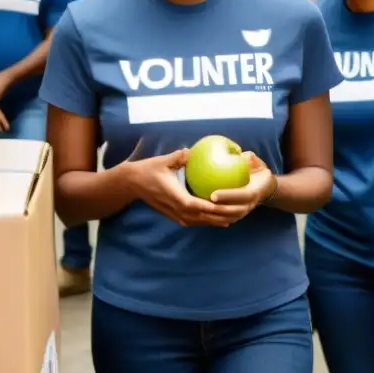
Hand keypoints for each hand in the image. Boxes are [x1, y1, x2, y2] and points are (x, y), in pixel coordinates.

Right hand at [124, 149, 250, 227]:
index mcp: (175, 197)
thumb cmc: (149, 170)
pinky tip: (222, 221)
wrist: (133, 184)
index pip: (197, 205)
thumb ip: (178, 157)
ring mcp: (176, 215)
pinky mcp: (175, 216)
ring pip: (201, 222)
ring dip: (219, 221)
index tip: (229, 205)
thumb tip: (192, 151)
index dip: (213, 207)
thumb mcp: (163, 161)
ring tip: (236, 218)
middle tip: (240, 212)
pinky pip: (196, 221)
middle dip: (223, 216)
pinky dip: (210, 222)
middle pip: (204, 217)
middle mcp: (177, 209)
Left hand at [204, 152, 276, 225]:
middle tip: (201, 205)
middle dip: (218, 209)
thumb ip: (248, 158)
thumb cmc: (256, 169)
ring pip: (229, 218)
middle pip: (234, 211)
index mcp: (255, 191)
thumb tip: (237, 152)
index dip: (228, 196)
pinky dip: (214, 219)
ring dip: (214, 217)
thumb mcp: (255, 161)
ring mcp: (244, 212)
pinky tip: (201, 214)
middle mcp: (250, 204)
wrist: (264, 186)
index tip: (213, 194)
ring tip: (198, 211)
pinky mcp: (237, 215)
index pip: (243, 195)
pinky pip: (225, 220)